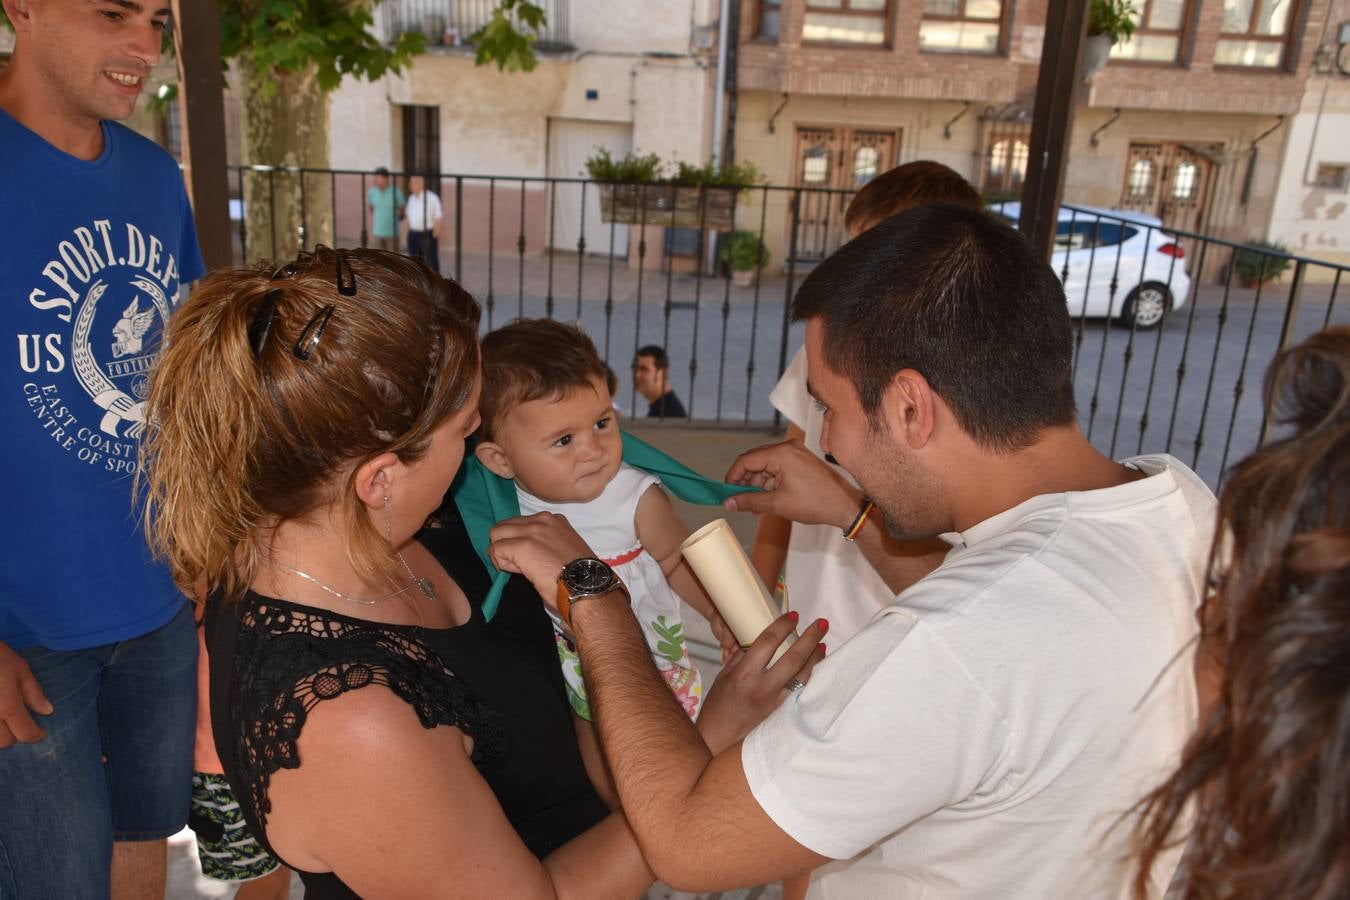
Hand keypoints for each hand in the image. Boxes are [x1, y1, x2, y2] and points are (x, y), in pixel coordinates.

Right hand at [0, 640, 52, 748]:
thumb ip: (34, 693)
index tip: (40, 732)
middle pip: (4, 741)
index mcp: (7, 706)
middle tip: (20, 723)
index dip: (35, 735)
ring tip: (4, 719)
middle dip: (15, 735)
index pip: (24, 733)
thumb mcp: (20, 669)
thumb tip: (48, 711)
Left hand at [489, 512, 597, 608]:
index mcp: (554, 520)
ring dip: (502, 553)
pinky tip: (517, 573)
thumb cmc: (579, 576)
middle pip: (505, 526)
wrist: (586, 586)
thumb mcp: (563, 549)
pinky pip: (496, 549)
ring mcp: (532, 531)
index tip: (529, 558)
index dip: (519, 541)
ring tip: (518, 569)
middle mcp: (542, 519)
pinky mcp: (522, 545)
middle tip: (518, 565)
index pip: (521, 523)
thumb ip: (545, 544)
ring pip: (497, 534)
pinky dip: (501, 563)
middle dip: (506, 545)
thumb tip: (528, 554)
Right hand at [696, 613, 826, 754]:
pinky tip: (815, 669)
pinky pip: (801, 693)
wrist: (718, 741)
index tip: (794, 615)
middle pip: (793, 657)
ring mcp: (775, 704)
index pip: (767, 642)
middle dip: (810, 638)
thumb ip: (742, 658)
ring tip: (823, 644)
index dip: (782, 626)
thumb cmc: (718, 707)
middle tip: (822, 624)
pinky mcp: (782, 716)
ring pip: (803, 677)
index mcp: (744, 674)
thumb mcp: (724, 677)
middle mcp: (762, 688)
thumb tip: (760, 640)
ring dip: (816, 658)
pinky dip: (810, 678)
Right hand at [724, 439, 861, 529]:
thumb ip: (749, 501)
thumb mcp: (777, 504)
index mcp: (781, 453)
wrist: (845, 506)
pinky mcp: (801, 460)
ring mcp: (796, 453)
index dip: (733, 477)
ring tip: (754, 506)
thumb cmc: (816, 503)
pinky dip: (770, 483)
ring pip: (766, 466)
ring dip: (758, 485)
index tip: (726, 492)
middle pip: (755, 461)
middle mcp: (788, 448)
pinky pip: (778, 468)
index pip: (746, 460)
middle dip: (745, 482)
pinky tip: (766, 500)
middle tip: (738, 500)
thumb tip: (728, 502)